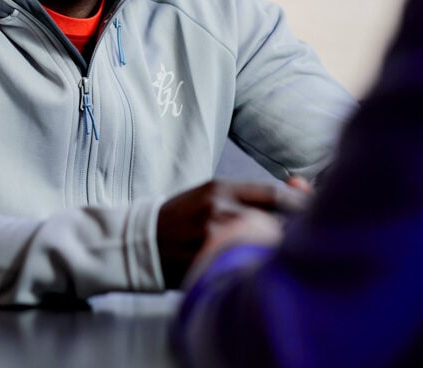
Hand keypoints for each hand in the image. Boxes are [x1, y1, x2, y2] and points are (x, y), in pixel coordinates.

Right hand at [156, 179, 308, 287]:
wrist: (142, 243)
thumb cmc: (182, 220)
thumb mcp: (210, 197)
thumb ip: (247, 197)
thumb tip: (298, 188)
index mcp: (220, 188)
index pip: (274, 194)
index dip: (302, 206)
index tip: (318, 215)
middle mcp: (219, 207)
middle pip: (275, 220)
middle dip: (296, 233)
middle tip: (311, 243)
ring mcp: (214, 233)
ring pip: (264, 243)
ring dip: (279, 252)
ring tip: (287, 260)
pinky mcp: (208, 258)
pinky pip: (246, 263)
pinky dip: (259, 268)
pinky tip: (262, 272)